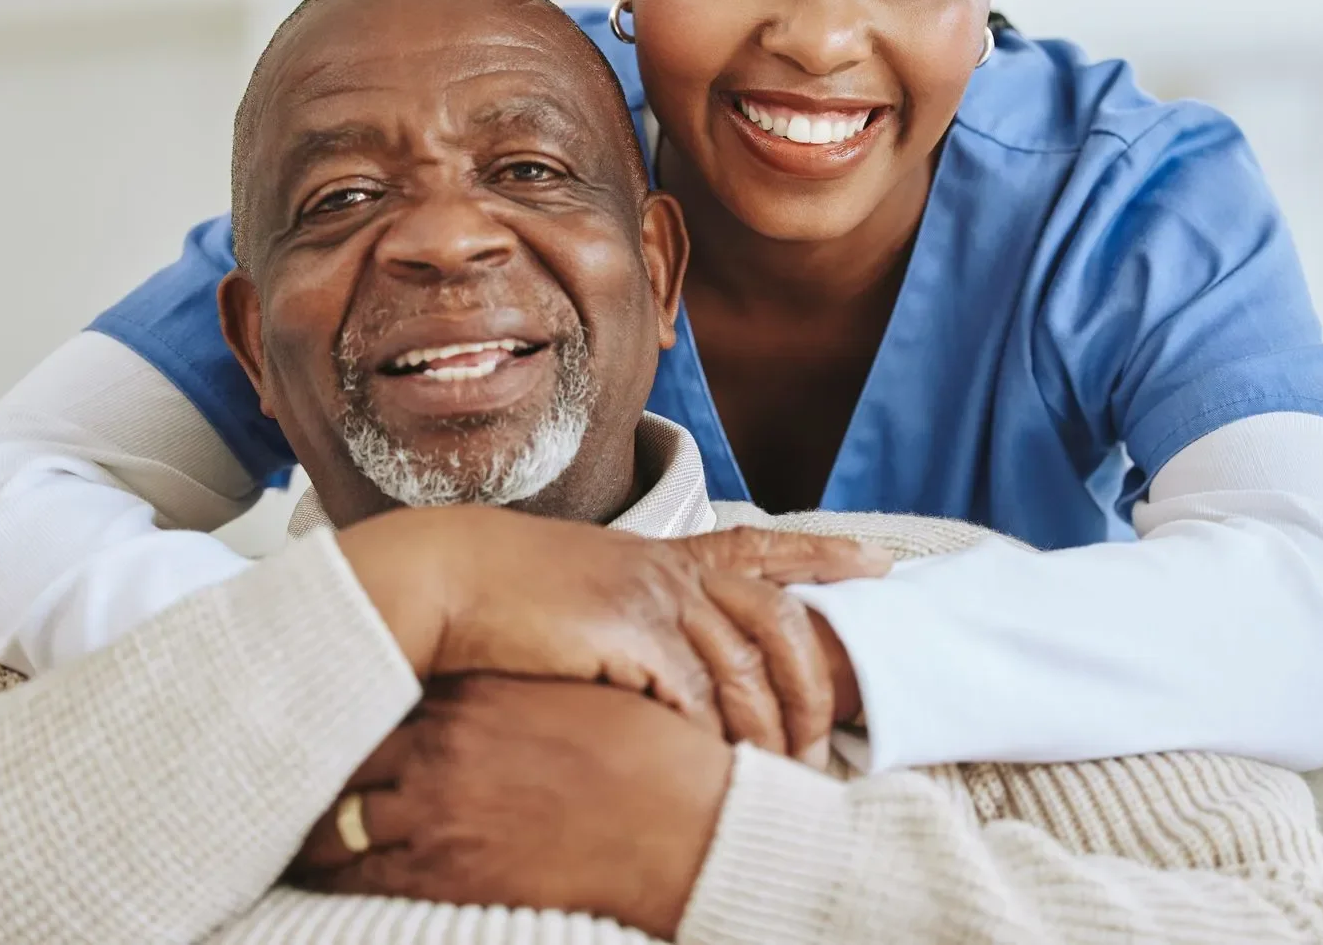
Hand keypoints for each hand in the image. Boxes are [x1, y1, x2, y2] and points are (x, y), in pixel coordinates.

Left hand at [294, 676, 731, 939]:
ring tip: (281, 830)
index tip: (322, 703)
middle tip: (277, 768)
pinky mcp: (443, 867)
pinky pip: (359, 873)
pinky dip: (328, 873)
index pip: (384, 688)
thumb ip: (515, 684)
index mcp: (474, 689)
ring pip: (339, 815)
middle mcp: (442, 740)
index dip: (348, 701)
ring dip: (310, 825)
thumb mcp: (574, 689)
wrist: (680, 822)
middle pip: (348, 747)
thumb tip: (485, 680)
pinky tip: (308, 875)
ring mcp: (437, 805)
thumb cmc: (642, 754)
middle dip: (314, 761)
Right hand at [338, 510, 887, 760]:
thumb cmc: (501, 593)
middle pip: (780, 620)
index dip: (823, 554)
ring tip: (782, 777)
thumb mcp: (582, 584)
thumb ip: (633, 608)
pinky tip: (715, 766)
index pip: (762, 545)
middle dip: (816, 685)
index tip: (880, 561)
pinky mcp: (628, 636)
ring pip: (746, 671)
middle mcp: (667, 570)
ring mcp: (651, 599)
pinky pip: (696, 698)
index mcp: (662, 553)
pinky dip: (713, 738)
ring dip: (769, 733)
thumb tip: (668, 659)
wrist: (443, 576)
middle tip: (828, 741)